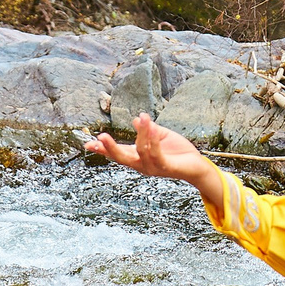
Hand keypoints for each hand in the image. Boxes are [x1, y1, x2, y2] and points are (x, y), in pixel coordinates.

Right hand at [86, 115, 224, 211]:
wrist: (196, 165)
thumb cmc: (177, 151)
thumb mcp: (160, 135)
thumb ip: (148, 129)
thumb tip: (137, 119)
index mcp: (138, 157)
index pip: (117, 153)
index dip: (103, 149)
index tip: (88, 144)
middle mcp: (142, 165)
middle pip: (122, 158)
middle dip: (111, 149)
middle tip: (101, 137)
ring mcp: (153, 168)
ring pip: (141, 150)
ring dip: (142, 133)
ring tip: (144, 117)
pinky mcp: (165, 167)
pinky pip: (156, 154)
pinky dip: (153, 141)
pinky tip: (153, 128)